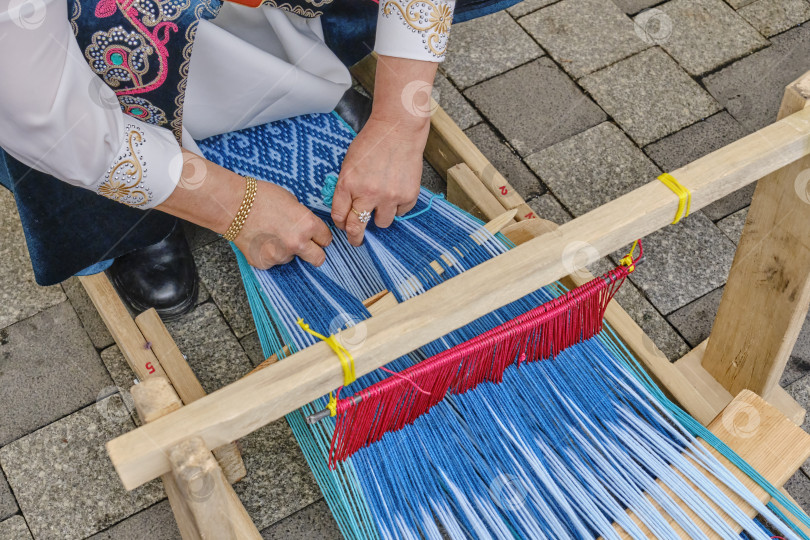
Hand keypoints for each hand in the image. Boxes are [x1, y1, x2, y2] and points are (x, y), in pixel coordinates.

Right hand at [157, 150, 331, 268]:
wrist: (233, 205)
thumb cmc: (261, 197)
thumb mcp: (291, 201)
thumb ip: (303, 218)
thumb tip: (307, 228)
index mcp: (308, 225)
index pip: (326, 240)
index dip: (320, 237)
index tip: (316, 236)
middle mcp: (297, 243)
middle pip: (319, 259)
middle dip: (314, 253)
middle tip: (305, 246)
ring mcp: (280, 255)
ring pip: (292, 259)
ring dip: (286, 250)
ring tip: (271, 234)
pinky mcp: (265, 263)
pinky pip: (273, 261)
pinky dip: (269, 254)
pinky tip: (260, 240)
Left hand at [331, 116, 426, 245]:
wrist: (399, 130)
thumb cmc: (372, 144)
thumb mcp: (349, 164)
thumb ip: (346, 188)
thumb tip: (346, 211)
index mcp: (348, 184)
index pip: (339, 216)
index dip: (341, 223)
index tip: (344, 225)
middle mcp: (368, 193)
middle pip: (357, 228)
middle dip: (355, 238)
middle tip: (356, 241)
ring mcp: (389, 196)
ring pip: (381, 223)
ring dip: (380, 217)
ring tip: (382, 202)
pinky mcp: (408, 196)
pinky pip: (400, 213)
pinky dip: (397, 206)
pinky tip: (396, 189)